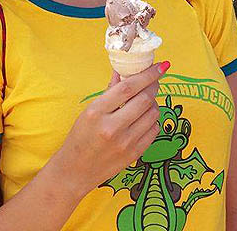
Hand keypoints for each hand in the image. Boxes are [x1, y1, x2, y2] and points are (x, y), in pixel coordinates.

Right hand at [51, 61, 166, 193]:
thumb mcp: (89, 112)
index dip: (148, 74)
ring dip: (154, 103)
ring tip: (146, 101)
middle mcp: (112, 127)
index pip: (128, 87)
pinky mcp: (134, 154)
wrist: (76, 170)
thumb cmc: (80, 138)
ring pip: (153, 114)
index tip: (160, 66)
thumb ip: (109, 92)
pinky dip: (153, 120)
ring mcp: (125, 142)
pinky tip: (145, 118)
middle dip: (154, 86)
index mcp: (97, 112)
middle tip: (155, 81)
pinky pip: (154, 130)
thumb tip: (122, 71)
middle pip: (144, 99)